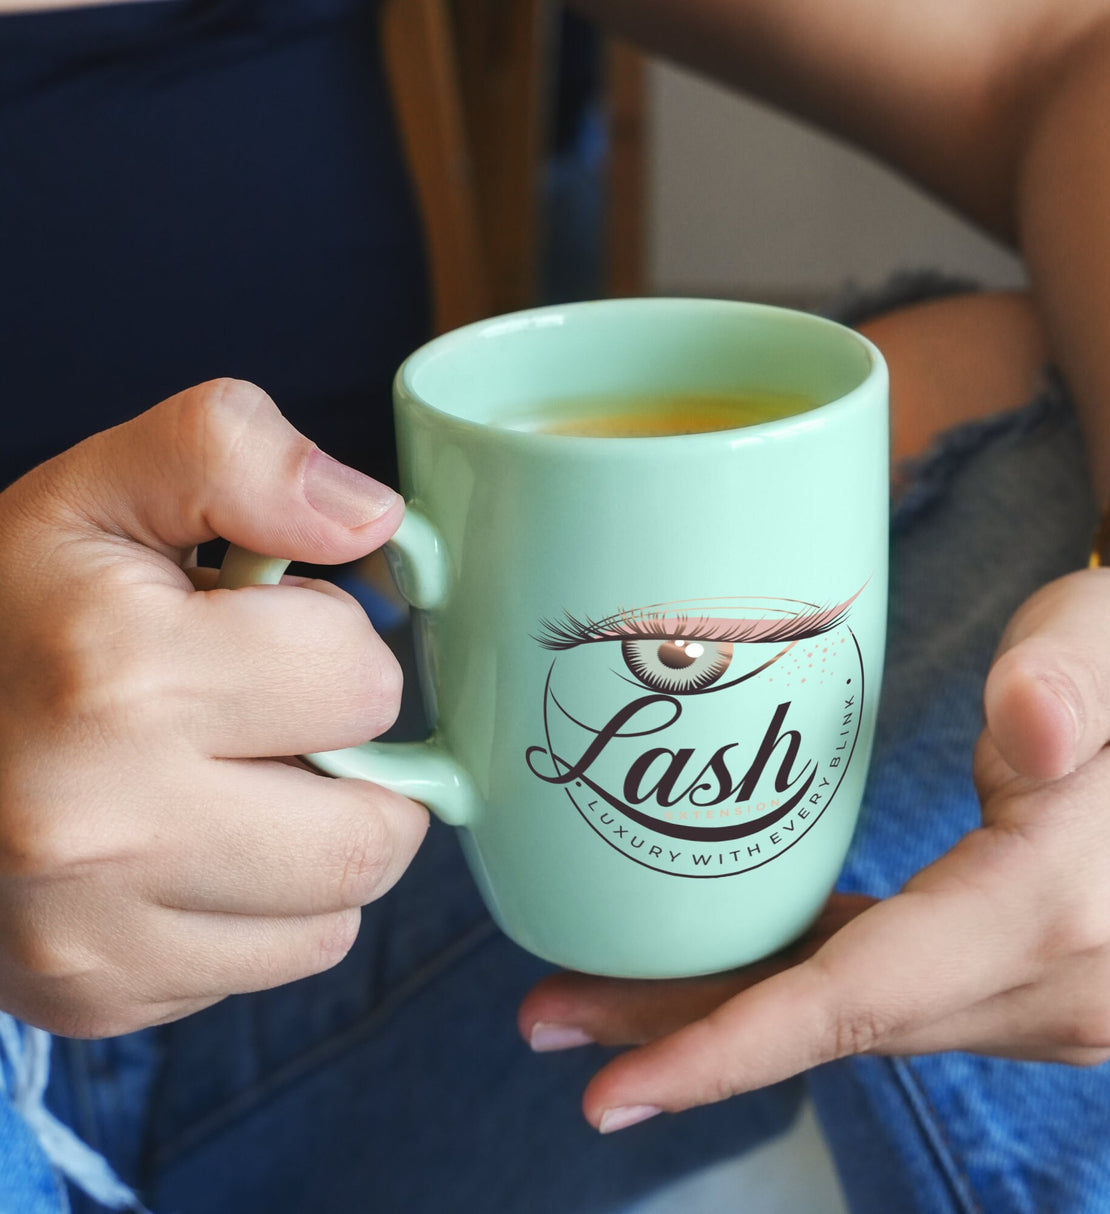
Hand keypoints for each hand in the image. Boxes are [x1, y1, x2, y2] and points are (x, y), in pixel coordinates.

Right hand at [0, 380, 427, 1036]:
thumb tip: (371, 515)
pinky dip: (269, 907)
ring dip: (323, 842)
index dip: (336, 646)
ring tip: (240, 780)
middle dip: (357, 762)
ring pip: (338, 912)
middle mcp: (99, 826)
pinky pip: (275, 962)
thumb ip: (239, 457)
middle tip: (277, 720)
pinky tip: (201, 847)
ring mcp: (92, 934)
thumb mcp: (110, 489)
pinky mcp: (96, 997)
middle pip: (374, 831)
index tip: (272, 635)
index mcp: (117, 676)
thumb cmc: (14, 608)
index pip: (363, 683)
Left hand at [519, 565, 1109, 1131]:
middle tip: (549, 1019)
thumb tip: (1030, 730)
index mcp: (1062, 910)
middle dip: (690, 1032)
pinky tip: (716, 978)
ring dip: (723, 1017)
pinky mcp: (1019, 980)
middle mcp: (1058, 986)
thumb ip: (1067, 684)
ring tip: (597, 1005)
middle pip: (833, 1020)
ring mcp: (1043, 997)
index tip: (615, 1090)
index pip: (864, 996)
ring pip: (848, 1018)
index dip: (733, 1045)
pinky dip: (788, 992)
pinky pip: (878, 995)